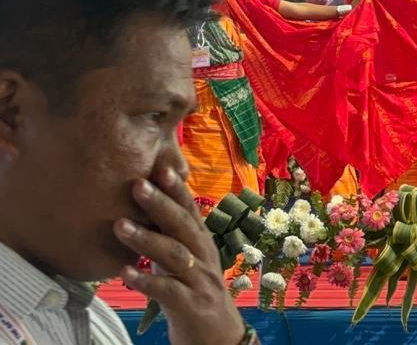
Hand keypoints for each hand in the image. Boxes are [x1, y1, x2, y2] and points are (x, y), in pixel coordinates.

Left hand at [116, 167, 244, 344]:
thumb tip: (146, 211)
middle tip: (136, 185)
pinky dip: (147, 281)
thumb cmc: (196, 295)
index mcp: (203, 245)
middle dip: (161, 204)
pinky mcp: (192, 307)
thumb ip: (172, 240)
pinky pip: (168, 292)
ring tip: (120, 226)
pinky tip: (126, 273)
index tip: (161, 167)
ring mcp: (200, 282)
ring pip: (175, 256)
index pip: (191, 211)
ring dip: (147, 240)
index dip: (177, 190)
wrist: (219, 339)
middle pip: (184, 227)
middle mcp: (205, 258)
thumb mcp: (187, 263)